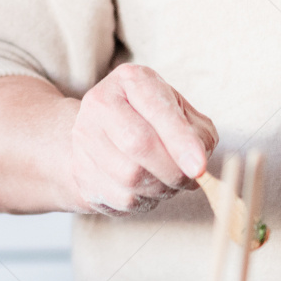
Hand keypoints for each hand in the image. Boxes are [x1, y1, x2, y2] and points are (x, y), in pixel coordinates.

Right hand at [70, 62, 217, 213]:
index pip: (156, 109)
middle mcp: (100, 102)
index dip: (180, 141)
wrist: (104, 134)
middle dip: (172, 169)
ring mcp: (84, 138)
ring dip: (161, 188)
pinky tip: (149, 189)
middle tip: (190, 178)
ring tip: (170, 182)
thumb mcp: (180, 113)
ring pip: (130, 177)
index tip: (199, 167)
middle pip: (138, 144)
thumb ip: (196, 133)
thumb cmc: (152, 120)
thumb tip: (196, 164)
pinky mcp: (81, 172)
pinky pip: (120, 198)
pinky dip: (145, 201)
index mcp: (130, 79)